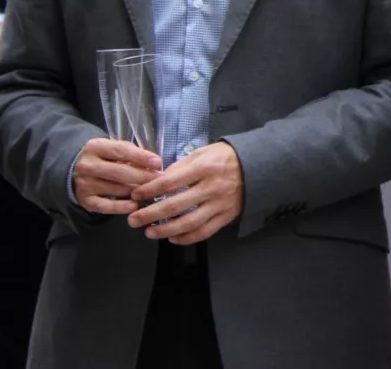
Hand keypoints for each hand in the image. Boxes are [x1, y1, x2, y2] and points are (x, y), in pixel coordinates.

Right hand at [73, 138, 162, 214]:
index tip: (157, 162)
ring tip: (150, 190)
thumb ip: (131, 153)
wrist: (77, 171)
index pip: (120, 151)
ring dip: (135, 191)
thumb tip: (153, 163)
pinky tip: (134, 206)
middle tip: (159, 178)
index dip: (140, 157)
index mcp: (95, 147)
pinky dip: (120, 207)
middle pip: (119, 172)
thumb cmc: (105, 158)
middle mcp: (87, 165)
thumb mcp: (114, 149)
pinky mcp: (85, 200)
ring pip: (115, 189)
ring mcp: (84, 184)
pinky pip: (105, 206)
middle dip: (142, 176)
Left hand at [128, 143, 244, 244]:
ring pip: (188, 223)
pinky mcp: (226, 217)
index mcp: (204, 168)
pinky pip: (203, 232)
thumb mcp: (203, 153)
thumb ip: (181, 166)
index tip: (136, 195)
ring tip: (149, 232)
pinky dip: (186, 238)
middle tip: (133, 220)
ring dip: (165, 230)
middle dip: (149, 214)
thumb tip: (158, 181)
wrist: (257, 166)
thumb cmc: (225, 158)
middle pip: (174, 206)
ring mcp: (220, 204)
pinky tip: (172, 237)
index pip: (170, 182)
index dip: (149, 190)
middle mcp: (211, 188)